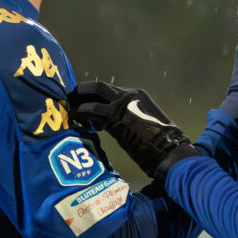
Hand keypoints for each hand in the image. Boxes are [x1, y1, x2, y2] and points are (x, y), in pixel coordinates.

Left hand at [68, 81, 197, 179]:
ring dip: (77, 102)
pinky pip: (92, 111)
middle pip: (97, 87)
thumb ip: (125, 118)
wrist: (171, 151)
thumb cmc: (160, 143)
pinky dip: (81, 113)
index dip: (92, 97)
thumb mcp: (143, 123)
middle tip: (68, 101)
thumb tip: (105, 123)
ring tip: (67, 111)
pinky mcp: (117, 116)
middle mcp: (129, 94)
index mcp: (137, 95)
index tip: (81, 103)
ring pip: (92, 95)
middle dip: (80, 92)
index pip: (107, 91)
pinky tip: (75, 120)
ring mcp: (122, 104)